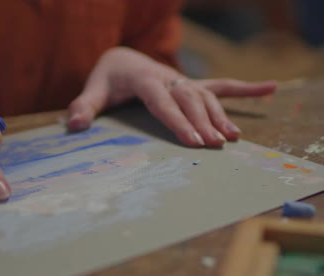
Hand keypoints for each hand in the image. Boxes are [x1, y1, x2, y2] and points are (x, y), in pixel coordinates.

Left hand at [67, 47, 276, 146]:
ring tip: (232, 138)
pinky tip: (271, 89)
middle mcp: (168, 77)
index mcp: (144, 80)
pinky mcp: (191, 84)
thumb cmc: (108, 79)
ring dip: (221, 115)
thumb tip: (75, 126)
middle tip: (215, 145)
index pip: (162, 102)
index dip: (178, 121)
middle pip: (189, 100)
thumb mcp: (93, 89)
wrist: (122, 59)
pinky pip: (220, 85)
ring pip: (206, 96)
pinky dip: (244, 88)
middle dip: (203, 122)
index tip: (193, 141)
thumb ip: (84, 106)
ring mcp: (182, 79)